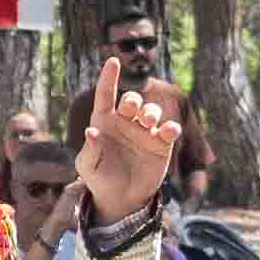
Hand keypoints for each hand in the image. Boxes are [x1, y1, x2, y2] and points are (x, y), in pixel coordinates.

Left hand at [66, 40, 183, 235]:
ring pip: (152, 111)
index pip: (106, 95)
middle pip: (132, 100)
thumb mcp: (88, 167)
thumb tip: (92, 132)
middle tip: (135, 111)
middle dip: (134, 101)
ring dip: (151, 113)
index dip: (108, 78)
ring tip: (149, 122)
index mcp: (104, 121)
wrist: (121, 198)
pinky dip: (171, 128)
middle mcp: (125, 122)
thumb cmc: (99, 178)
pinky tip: (169, 131)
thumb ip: (90, 150)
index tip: (113, 61)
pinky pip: (169, 130)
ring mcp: (145, 131)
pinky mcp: (161, 144)